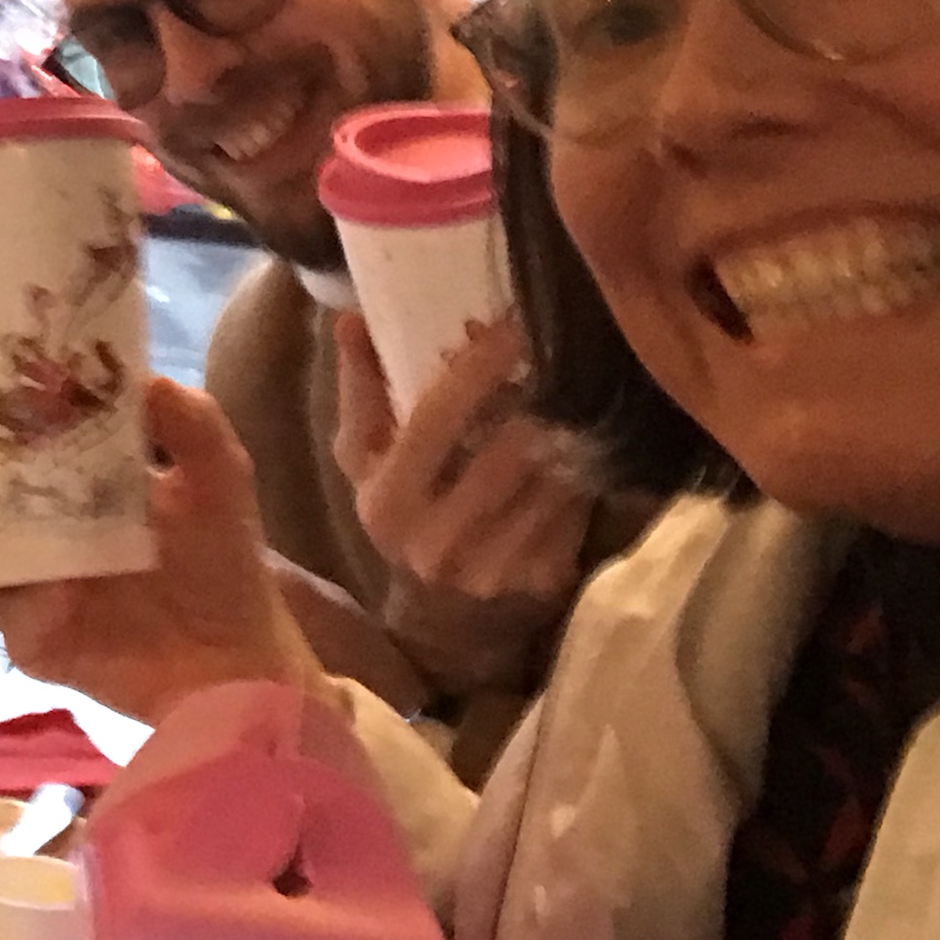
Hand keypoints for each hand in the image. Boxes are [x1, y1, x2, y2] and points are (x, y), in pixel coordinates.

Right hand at [0, 367, 330, 725]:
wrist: (242, 655)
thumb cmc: (219, 560)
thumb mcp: (216, 475)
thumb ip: (189, 424)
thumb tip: (146, 379)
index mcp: (50, 478)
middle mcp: (20, 529)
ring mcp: (20, 589)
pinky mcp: (33, 641)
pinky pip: (7, 615)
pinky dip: (23, 597)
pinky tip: (56, 586)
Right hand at [329, 311, 593, 694]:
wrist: (443, 620)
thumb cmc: (401, 515)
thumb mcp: (363, 463)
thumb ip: (360, 392)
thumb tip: (349, 318)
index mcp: (388, 500)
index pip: (435, 419)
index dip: (476, 366)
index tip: (509, 320)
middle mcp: (437, 538)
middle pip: (506, 446)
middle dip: (539, 391)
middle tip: (563, 341)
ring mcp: (496, 565)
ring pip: (550, 474)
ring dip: (570, 425)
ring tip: (583, 378)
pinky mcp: (544, 577)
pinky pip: (576, 506)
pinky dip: (586, 466)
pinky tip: (590, 436)